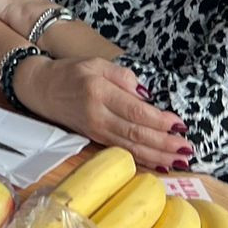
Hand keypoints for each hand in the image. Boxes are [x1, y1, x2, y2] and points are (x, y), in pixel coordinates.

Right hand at [18, 56, 192, 169]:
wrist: (40, 88)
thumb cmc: (71, 72)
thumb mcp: (96, 63)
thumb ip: (123, 76)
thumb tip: (147, 97)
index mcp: (99, 92)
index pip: (135, 111)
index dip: (159, 121)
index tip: (180, 124)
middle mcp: (97, 115)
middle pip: (136, 133)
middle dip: (164, 143)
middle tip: (187, 148)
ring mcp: (95, 130)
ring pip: (131, 147)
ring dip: (158, 156)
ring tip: (180, 160)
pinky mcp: (94, 139)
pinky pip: (122, 151)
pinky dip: (143, 159)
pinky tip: (159, 164)